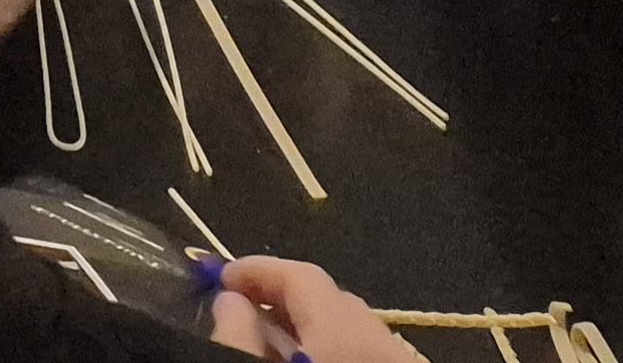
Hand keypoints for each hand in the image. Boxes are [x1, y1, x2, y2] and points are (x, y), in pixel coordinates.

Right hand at [205, 254, 429, 361]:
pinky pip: (372, 348)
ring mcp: (401, 359)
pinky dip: (341, 344)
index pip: (301, 275)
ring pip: (354, 324)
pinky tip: (317, 355)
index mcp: (345, 336)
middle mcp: (383, 342)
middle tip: (242, 305)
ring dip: (312, 321)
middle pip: (330, 296)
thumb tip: (230, 300)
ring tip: (273, 337)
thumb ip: (239, 337)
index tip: (221, 277)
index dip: (258, 268)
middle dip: (284, 294)